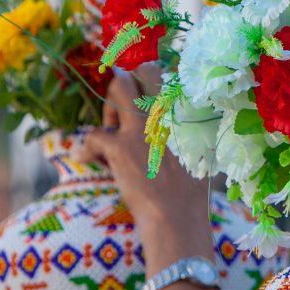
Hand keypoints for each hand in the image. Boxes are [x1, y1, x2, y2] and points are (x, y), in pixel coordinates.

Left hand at [74, 70, 213, 261]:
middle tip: (121, 111)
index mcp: (184, 113)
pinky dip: (87, 148)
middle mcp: (164, 112)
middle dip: (126, 86)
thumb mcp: (203, 154)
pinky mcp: (119, 146)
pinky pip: (95, 134)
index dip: (148, 82)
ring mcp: (140, 127)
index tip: (142, 97)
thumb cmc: (191, 194)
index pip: (165, 76)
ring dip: (109, 109)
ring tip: (109, 133)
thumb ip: (196, 132)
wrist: (176, 216)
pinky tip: (86, 159)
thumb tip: (196, 123)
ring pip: (116, 89)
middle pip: (140, 73)